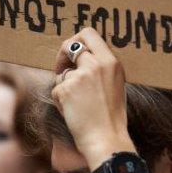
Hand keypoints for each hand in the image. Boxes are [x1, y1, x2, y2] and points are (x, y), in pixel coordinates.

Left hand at [51, 28, 132, 167]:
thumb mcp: (114, 84)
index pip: (89, 33)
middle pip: (69, 45)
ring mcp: (79, 76)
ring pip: (62, 73)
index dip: (76, 40)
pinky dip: (61, 101)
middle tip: (62, 68)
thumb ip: (100, 67)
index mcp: (110, 61)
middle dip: (62, 55)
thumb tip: (80, 55)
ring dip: (64, 86)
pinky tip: (74, 113)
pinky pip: (57, 90)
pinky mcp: (65, 89)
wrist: (106, 139)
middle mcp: (95, 64)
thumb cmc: (111, 116)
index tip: (73, 52)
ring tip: (78, 105)